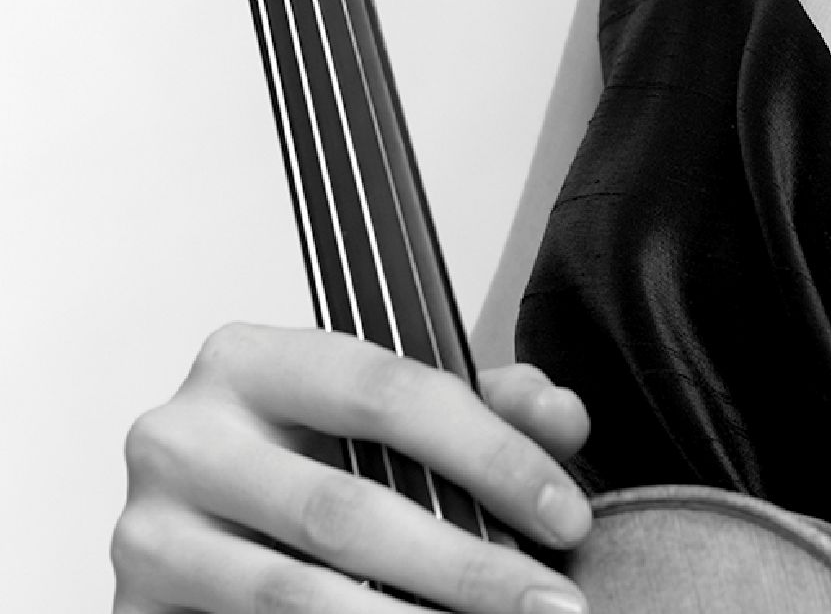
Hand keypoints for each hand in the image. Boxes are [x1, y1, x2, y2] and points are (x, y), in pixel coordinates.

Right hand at [111, 322, 594, 610]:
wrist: (190, 532)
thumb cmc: (295, 458)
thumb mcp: (377, 417)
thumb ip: (476, 407)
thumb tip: (562, 418)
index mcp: (248, 360)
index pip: (389, 393)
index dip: (491, 454)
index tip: (566, 513)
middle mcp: (182, 438)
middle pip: (347, 508)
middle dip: (468, 564)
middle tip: (553, 604)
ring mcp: (146, 536)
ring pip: (299, 596)